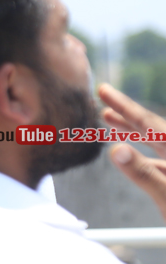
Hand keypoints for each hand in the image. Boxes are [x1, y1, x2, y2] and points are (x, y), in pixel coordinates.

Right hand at [98, 82, 165, 219]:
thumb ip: (143, 173)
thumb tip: (116, 149)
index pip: (150, 123)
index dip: (125, 106)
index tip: (104, 90)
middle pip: (155, 130)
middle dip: (127, 115)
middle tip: (105, 100)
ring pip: (158, 145)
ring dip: (134, 134)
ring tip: (112, 122)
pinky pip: (162, 162)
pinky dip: (145, 156)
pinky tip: (134, 158)